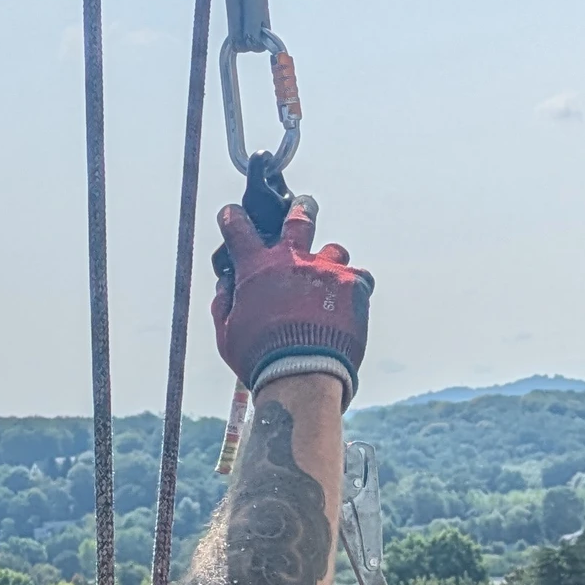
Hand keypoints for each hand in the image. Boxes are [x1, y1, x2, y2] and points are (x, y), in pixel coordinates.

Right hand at [210, 196, 371, 403]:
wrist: (302, 377)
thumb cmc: (259, 359)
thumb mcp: (227, 334)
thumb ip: (224, 304)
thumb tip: (226, 284)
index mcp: (256, 268)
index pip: (238, 227)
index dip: (233, 217)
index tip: (233, 215)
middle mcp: (292, 259)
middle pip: (299, 218)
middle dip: (301, 208)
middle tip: (304, 207)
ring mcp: (326, 269)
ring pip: (334, 250)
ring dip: (330, 262)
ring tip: (330, 282)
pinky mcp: (354, 284)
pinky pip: (360, 277)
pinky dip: (354, 288)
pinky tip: (349, 306)